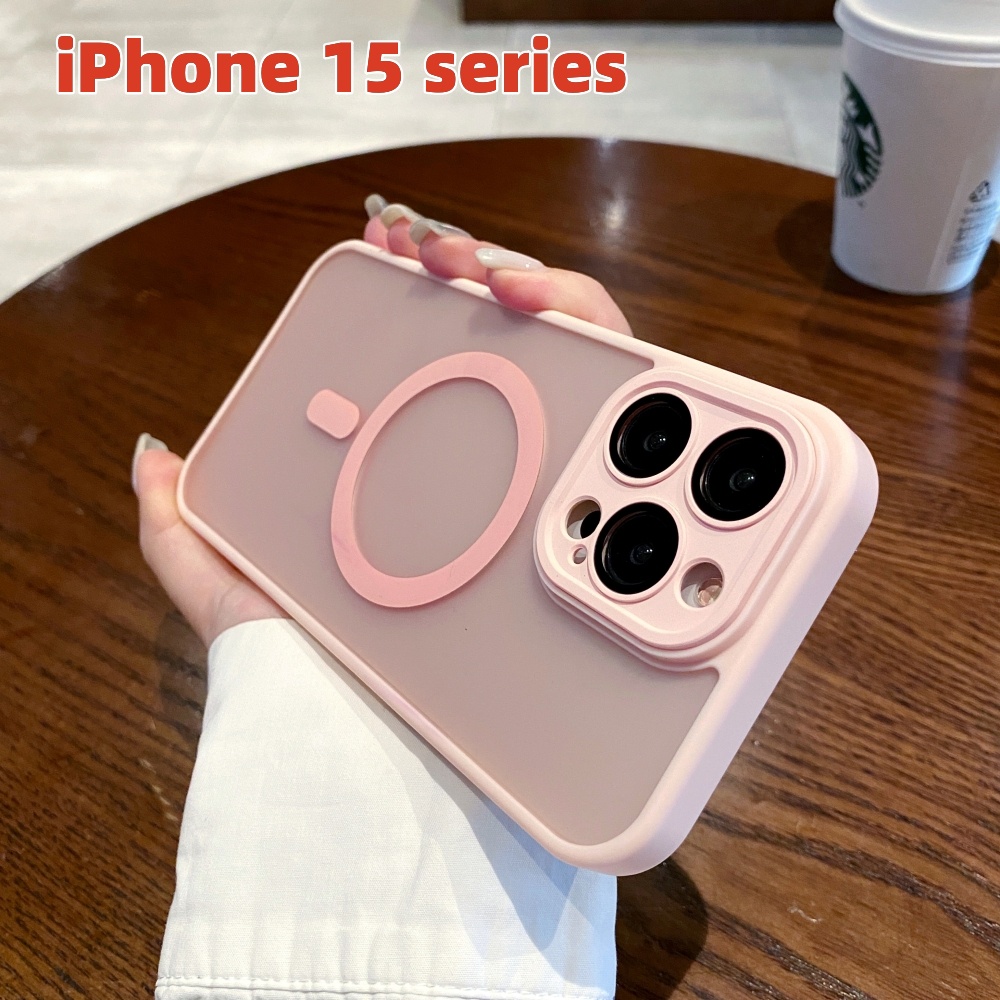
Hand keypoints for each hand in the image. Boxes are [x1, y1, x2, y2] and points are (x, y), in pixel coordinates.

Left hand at [134, 196, 631, 646]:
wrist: (374, 744)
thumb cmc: (307, 669)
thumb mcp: (226, 590)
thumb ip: (178, 527)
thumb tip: (152, 454)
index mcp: (413, 480)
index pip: (429, 357)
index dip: (413, 286)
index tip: (388, 241)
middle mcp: (484, 479)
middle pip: (503, 344)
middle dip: (481, 270)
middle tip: (438, 249)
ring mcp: (538, 492)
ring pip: (569, 362)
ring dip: (545, 294)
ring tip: (501, 277)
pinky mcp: (586, 515)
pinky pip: (622, 418)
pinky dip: (604, 354)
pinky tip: (562, 325)